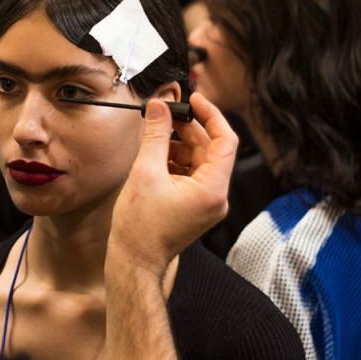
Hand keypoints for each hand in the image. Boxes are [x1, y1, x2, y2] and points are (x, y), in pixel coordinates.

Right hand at [110, 92, 236, 276]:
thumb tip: (159, 107)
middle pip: (210, 149)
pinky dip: (176, 160)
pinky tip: (157, 155)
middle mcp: (216, 196)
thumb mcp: (146, 172)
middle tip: (166, 114)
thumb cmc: (140, 227)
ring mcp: (207, 202)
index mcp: (212, 189)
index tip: (194, 99)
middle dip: (188, 129)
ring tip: (157, 135)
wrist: (136, 260)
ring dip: (180, 144)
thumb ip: (156, 135)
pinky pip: (192, 173)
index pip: (224, 140)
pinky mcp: (195, 206)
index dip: (210, 115)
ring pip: (200, 160)